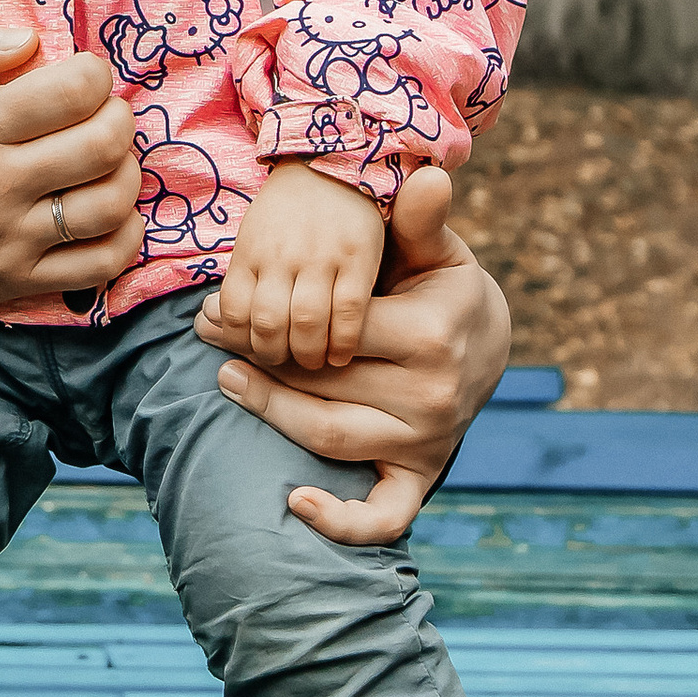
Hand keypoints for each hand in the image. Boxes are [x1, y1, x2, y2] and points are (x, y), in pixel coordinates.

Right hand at [0, 15, 142, 337]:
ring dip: (126, 173)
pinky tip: (112, 213)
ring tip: (109, 161)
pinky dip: (125, 236)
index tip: (83, 76)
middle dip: (118, 118)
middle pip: (103, 144)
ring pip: (110, 203)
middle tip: (103, 115)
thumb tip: (24, 40)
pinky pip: (101, 262)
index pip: (73, 92)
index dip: (94, 74)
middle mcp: (1, 184)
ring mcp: (16, 237)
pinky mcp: (23, 279)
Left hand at [197, 166, 511, 545]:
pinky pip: (383, 515)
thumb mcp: (434, 250)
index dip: (264, 320)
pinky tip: (296, 503)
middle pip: (318, 383)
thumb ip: (418, 221)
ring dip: (269, 412)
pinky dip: (342, 522)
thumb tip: (425, 174)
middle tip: (208, 337)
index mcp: (429, 336)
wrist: (489, 344)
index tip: (214, 309)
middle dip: (254, 360)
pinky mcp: (423, 475)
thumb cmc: (442, 287)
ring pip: (327, 436)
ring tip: (226, 379)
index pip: (327, 332)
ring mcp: (427, 442)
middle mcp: (431, 396)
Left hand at [205, 161, 383, 374]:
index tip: (251, 353)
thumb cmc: (288, 212)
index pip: (232, 310)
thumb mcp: (253, 237)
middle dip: (274, 355)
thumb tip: (212, 324)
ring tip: (313, 363)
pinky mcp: (357, 258)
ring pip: (307, 322)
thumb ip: (243, 279)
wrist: (332, 163)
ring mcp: (320, 257)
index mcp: (250, 252)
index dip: (239, 341)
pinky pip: (349, 311)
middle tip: (285, 364)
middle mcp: (281, 256)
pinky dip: (343, 340)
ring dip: (308, 354)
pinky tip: (341, 354)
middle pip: (268, 323)